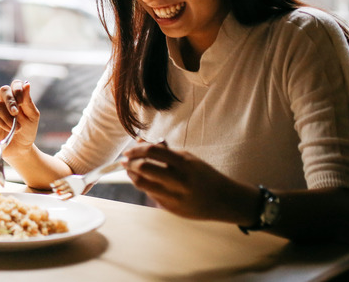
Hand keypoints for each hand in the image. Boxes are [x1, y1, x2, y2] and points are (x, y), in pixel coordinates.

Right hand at [0, 80, 39, 157]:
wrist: (22, 149)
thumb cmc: (27, 131)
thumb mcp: (32, 116)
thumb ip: (28, 101)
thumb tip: (27, 84)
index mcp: (16, 98)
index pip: (15, 84)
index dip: (18, 89)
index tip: (22, 101)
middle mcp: (4, 102)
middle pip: (3, 90)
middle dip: (10, 100)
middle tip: (16, 112)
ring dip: (9, 117)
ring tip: (17, 128)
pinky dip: (3, 123)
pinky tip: (10, 130)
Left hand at [122, 143, 251, 221]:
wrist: (223, 200)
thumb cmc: (204, 175)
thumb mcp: (188, 159)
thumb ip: (164, 151)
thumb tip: (140, 141)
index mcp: (184, 163)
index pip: (153, 151)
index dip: (136, 149)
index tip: (129, 150)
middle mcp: (179, 180)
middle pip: (143, 168)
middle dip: (129, 163)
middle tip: (124, 160)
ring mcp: (174, 196)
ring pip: (142, 184)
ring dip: (131, 175)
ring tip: (129, 170)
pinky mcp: (170, 208)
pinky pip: (150, 194)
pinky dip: (143, 185)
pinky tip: (142, 181)